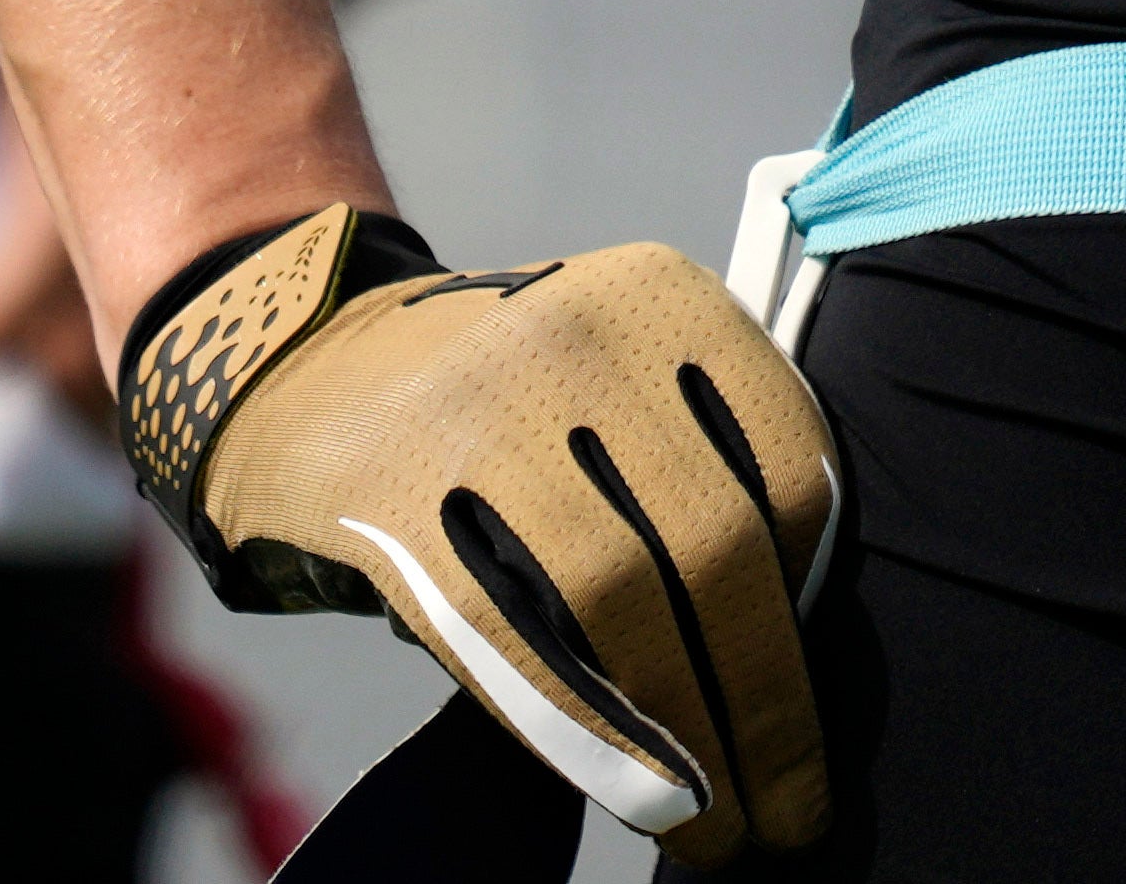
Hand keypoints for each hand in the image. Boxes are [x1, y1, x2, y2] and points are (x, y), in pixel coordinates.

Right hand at [129, 206, 837, 857]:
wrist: (305, 367)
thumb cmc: (504, 403)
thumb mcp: (615, 374)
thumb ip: (701, 469)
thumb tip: (792, 656)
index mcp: (662, 298)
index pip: (784, 473)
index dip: (812, 612)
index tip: (820, 712)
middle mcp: (581, 334)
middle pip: (714, 544)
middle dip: (763, 700)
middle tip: (789, 810)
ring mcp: (478, 409)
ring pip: (619, 599)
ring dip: (682, 738)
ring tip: (716, 827)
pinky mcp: (392, 495)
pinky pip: (510, 637)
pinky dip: (585, 734)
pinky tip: (631, 797)